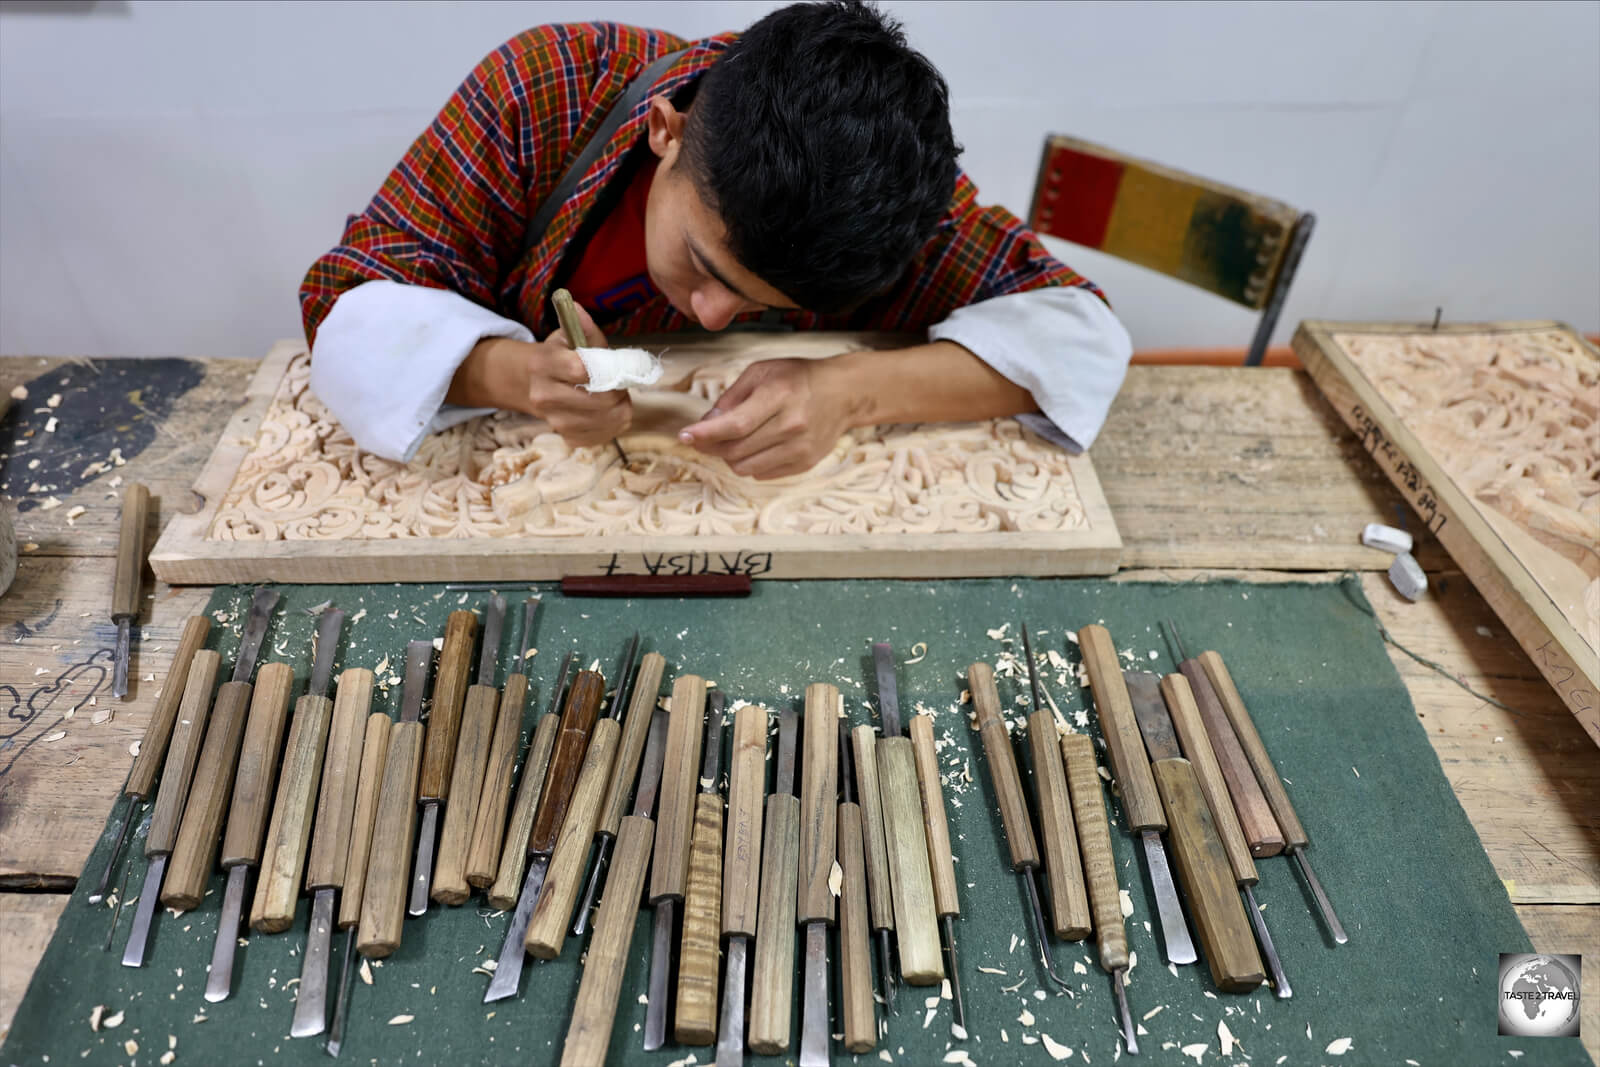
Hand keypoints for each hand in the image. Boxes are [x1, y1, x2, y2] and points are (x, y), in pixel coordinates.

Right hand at [456, 303, 630, 447]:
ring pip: (607, 419)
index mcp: (543, 365)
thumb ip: (583, 327)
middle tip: (618, 382)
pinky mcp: (568, 438)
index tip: (614, 365)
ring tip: (613, 395)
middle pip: (598, 399)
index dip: (607, 369)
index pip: (582, 370)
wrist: (536, 385)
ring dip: (620, 407)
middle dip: (618, 390)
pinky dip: (614, 422)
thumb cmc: (561, 356)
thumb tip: (578, 307)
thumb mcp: (570, 336)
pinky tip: (607, 411)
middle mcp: (543, 396)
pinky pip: (605, 434)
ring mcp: (555, 421)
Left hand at [676, 357, 862, 478]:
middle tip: (701, 438)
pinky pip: (762, 474)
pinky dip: (750, 463)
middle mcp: (792, 425)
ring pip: (746, 467)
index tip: (684, 436)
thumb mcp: (761, 372)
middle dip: (711, 446)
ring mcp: (800, 448)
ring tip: (732, 440)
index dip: (706, 434)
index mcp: (779, 396)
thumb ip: (731, 397)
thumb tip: (706, 424)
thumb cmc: (798, 378)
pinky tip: (756, 446)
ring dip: (729, 457)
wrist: (843, 393)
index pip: (736, 424)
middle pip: (737, 449)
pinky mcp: (805, 463)